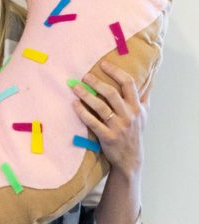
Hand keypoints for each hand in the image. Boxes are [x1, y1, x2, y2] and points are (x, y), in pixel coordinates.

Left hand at [74, 59, 146, 177]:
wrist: (131, 159)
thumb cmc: (135, 133)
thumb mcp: (144, 115)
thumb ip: (144, 97)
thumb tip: (149, 79)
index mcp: (137, 107)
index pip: (128, 84)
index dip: (116, 72)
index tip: (104, 64)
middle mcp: (129, 115)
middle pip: (112, 93)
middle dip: (97, 83)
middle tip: (85, 76)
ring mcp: (118, 127)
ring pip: (100, 107)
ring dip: (86, 95)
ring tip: (75, 87)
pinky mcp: (107, 137)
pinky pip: (93, 122)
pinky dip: (82, 112)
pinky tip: (74, 104)